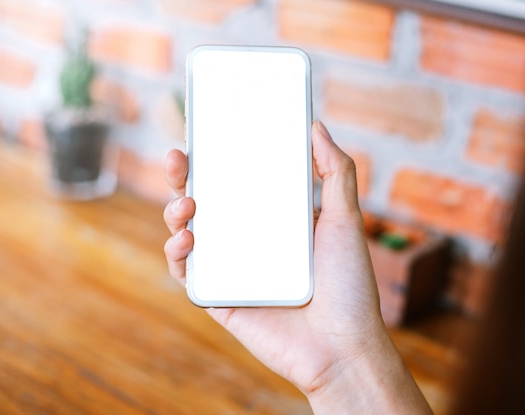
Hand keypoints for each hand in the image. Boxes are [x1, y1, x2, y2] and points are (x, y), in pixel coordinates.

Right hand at [164, 121, 430, 412]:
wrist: (342, 346)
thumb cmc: (349, 286)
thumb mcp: (345, 220)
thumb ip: (336, 172)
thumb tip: (316, 127)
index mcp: (273, 220)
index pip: (238, 181)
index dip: (217, 158)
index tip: (204, 134)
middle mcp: (248, 241)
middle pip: (206, 201)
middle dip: (184, 177)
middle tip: (178, 158)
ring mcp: (231, 268)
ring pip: (188, 233)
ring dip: (175, 212)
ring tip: (186, 203)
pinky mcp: (218, 298)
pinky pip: (186, 273)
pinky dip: (177, 254)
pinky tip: (186, 240)